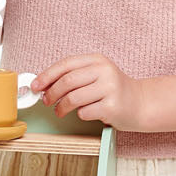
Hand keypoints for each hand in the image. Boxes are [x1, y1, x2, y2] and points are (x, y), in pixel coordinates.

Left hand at [32, 54, 147, 127]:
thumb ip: (73, 76)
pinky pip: (85, 112)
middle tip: (45, 101)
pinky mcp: (113, 106)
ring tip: (60, 111)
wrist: (141, 104)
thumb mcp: (95, 75)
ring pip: (73, 98)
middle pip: (67, 82)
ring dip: (61, 107)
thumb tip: (42, 85)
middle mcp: (105, 71)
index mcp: (97, 60)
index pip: (65, 64)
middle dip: (51, 93)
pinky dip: (80, 115)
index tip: (35, 86)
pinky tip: (86, 113)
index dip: (46, 75)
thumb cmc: (112, 90)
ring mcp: (110, 89)